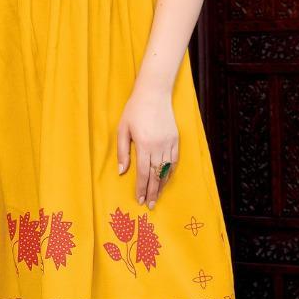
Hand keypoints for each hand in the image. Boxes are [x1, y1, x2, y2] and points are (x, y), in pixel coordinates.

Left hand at [116, 84, 178, 208]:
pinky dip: (170, 172)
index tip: (139, 199)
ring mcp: (169, 143)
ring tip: (157, 196)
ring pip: (166, 170)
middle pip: (156, 175)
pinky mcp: (176, 139)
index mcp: (144, 145)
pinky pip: (174, 160)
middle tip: (149, 205)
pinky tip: (166, 179)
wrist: (154, 93)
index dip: (141, 188)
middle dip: (153, 192)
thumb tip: (122, 172)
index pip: (143, 173)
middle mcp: (158, 146)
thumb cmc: (134, 110)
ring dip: (162, 185)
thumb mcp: (122, 129)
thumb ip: (123, 152)